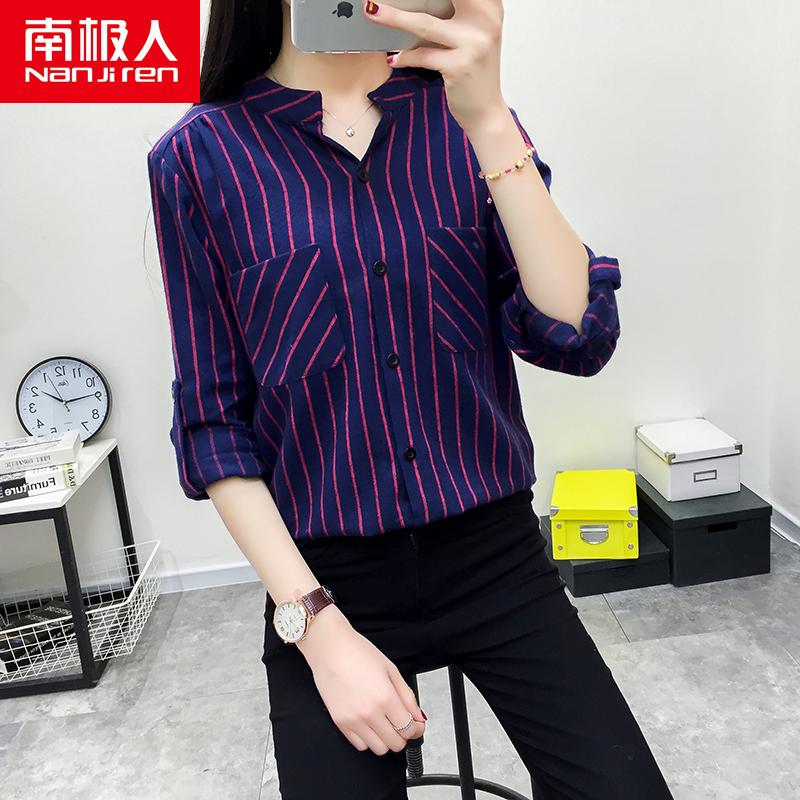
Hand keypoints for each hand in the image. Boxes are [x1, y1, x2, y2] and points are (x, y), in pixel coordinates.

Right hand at [297, 605, 427, 753]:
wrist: (330, 648)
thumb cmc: (358, 653)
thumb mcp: (390, 669)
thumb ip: (407, 696)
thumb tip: (418, 716)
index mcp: (386, 697)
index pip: (409, 729)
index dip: (417, 729)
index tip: (417, 725)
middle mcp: (370, 713)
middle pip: (396, 744)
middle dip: (402, 735)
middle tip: (401, 722)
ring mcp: (353, 720)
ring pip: (378, 749)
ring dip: (385, 739)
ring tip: (384, 723)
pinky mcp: (339, 723)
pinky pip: (360, 745)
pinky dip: (368, 739)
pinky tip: (369, 724)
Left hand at [363, 0, 508, 132]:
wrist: (486, 111)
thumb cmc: (474, 72)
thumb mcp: (473, 36)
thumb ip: (457, 14)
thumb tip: (417, 3)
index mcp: (490, 9)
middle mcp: (486, 23)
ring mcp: (473, 45)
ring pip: (425, 25)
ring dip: (394, 18)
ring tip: (373, 13)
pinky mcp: (459, 67)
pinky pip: (423, 56)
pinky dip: (405, 57)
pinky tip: (394, 59)